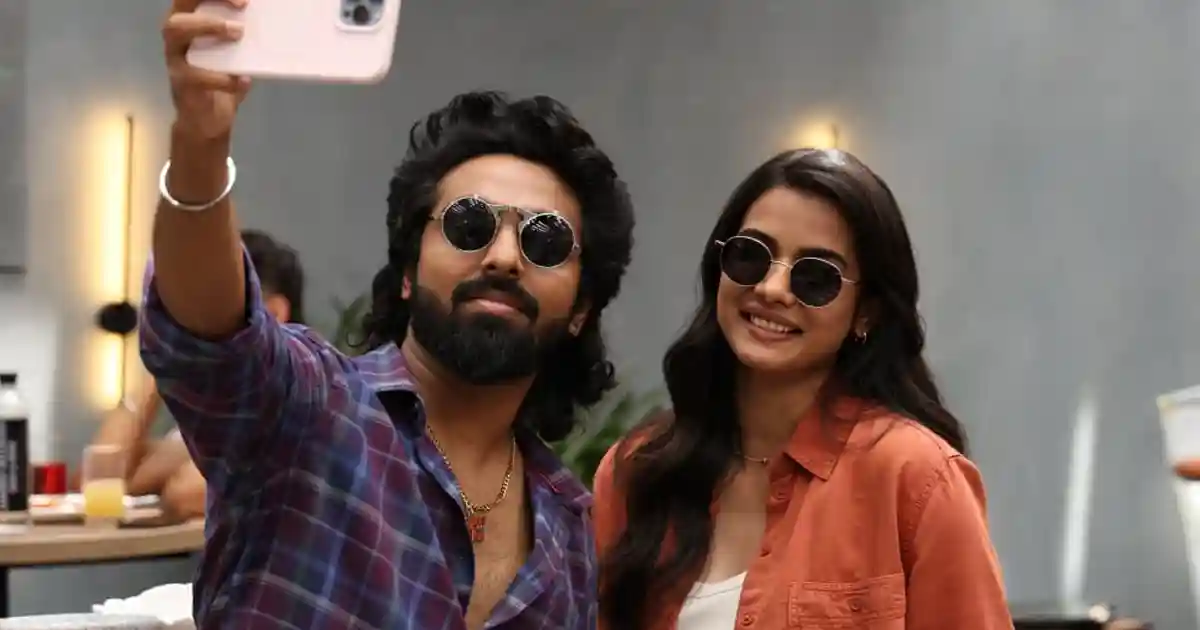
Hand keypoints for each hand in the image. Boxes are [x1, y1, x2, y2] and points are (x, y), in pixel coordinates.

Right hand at [162, 0, 251, 142]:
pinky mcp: (181, 84)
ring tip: (237, 34)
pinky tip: (242, 81)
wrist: (207, 121)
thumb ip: (245, 41)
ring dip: (208, 27)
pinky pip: (196, 76)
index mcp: (190, 24)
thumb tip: (274, 23)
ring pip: (176, 30)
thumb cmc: (222, 81)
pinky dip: (223, 77)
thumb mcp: (235, 57)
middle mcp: (176, 37)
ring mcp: (175, 59)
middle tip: (242, 7)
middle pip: (180, 4)